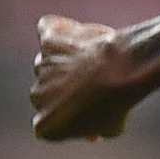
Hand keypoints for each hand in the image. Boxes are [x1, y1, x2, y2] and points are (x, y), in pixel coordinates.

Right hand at [29, 15, 143, 140]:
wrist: (122, 71)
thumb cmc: (118, 103)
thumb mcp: (111, 127)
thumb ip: (93, 127)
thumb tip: (92, 128)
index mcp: (46, 125)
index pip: (49, 124)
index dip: (70, 118)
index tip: (90, 113)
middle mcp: (37, 97)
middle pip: (47, 92)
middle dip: (67, 89)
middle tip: (96, 86)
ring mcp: (41, 67)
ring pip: (50, 63)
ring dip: (67, 62)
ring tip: (96, 62)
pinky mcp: (48, 41)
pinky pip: (47, 30)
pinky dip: (58, 30)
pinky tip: (75, 31)